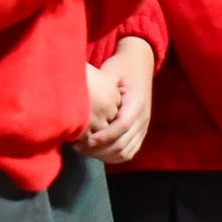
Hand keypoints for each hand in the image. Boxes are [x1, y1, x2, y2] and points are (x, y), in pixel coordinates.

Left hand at [81, 37, 154, 164]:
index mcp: (136, 103)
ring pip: (126, 152)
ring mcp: (143, 127)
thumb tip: (81, 105)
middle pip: (123, 144)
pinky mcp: (140, 132)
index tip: (87, 140)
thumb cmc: (121, 67)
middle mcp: (143, 118)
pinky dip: (113, 157)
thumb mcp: (110, 73)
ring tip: (84, 150)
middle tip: (79, 147)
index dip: (104, 136)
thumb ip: (100, 90)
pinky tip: (95, 152)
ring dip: (105, 155)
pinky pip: (129, 152)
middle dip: (100, 149)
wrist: (139, 65)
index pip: (122, 126)